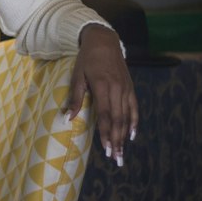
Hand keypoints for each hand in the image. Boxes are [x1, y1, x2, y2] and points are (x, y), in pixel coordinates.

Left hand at [67, 25, 138, 166]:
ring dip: (124, 136)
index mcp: (103, 86)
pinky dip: (134, 122)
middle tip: (116, 159)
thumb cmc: (87, 59)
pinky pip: (134, 107)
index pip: (106, 115)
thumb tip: (67, 119)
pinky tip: (131, 135)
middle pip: (118, 120)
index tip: (106, 149)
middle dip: (117, 141)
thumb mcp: (77, 75)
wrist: (104, 41)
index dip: (107, 134)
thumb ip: (75, 98)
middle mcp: (117, 89)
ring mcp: (126, 88)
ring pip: (127, 116)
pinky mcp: (130, 87)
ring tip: (122, 152)